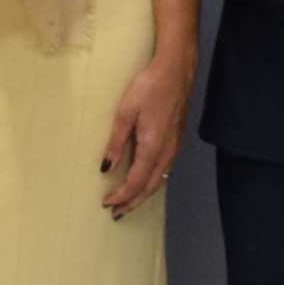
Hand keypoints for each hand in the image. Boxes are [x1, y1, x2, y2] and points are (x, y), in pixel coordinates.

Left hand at [98, 53, 194, 218]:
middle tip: (117, 213)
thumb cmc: (149, 88)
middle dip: (132, 202)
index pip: (136, 183)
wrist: (176, 71)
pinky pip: (165, 170)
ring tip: (129, 202)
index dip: (121, 196)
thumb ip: (116, 143)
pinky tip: (146, 180)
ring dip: (143, 194)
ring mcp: (175, 147)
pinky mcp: (177, 140)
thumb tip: (106, 168)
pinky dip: (153, 182)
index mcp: (153, 148)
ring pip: (159, 180)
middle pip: (150, 188)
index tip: (107, 203)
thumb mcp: (125, 113)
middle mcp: (167, 152)